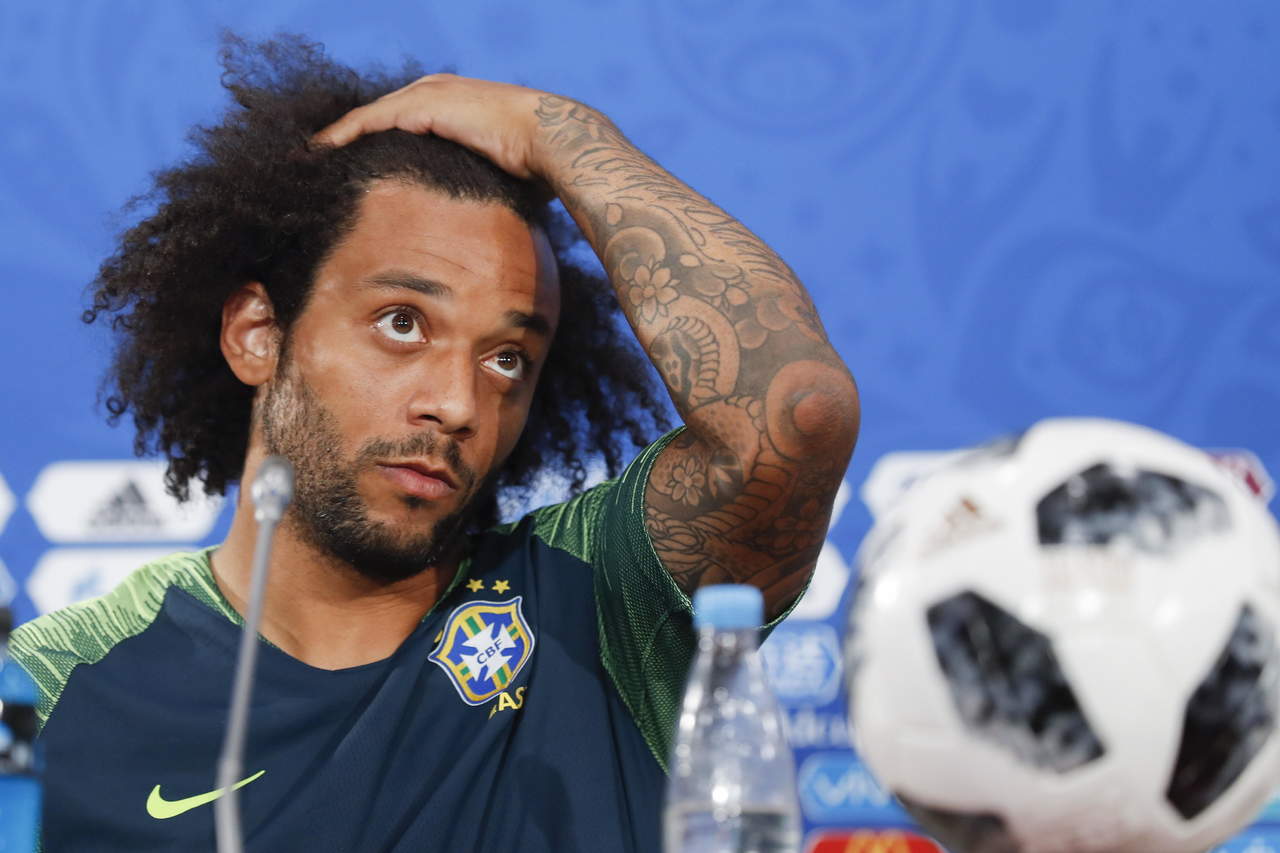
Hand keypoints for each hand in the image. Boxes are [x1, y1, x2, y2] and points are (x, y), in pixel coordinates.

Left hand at [312, 73, 562, 180]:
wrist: (554, 141)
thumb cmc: (540, 166)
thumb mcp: (501, 173)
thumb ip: (482, 184)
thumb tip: (482, 225)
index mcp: (454, 104)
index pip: (400, 121)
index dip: (372, 141)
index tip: (349, 164)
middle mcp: (435, 90)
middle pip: (376, 116)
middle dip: (346, 137)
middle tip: (315, 160)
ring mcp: (428, 94)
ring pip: (366, 117)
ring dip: (335, 138)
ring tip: (309, 159)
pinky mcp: (422, 105)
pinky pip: (368, 122)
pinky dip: (341, 137)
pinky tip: (320, 153)